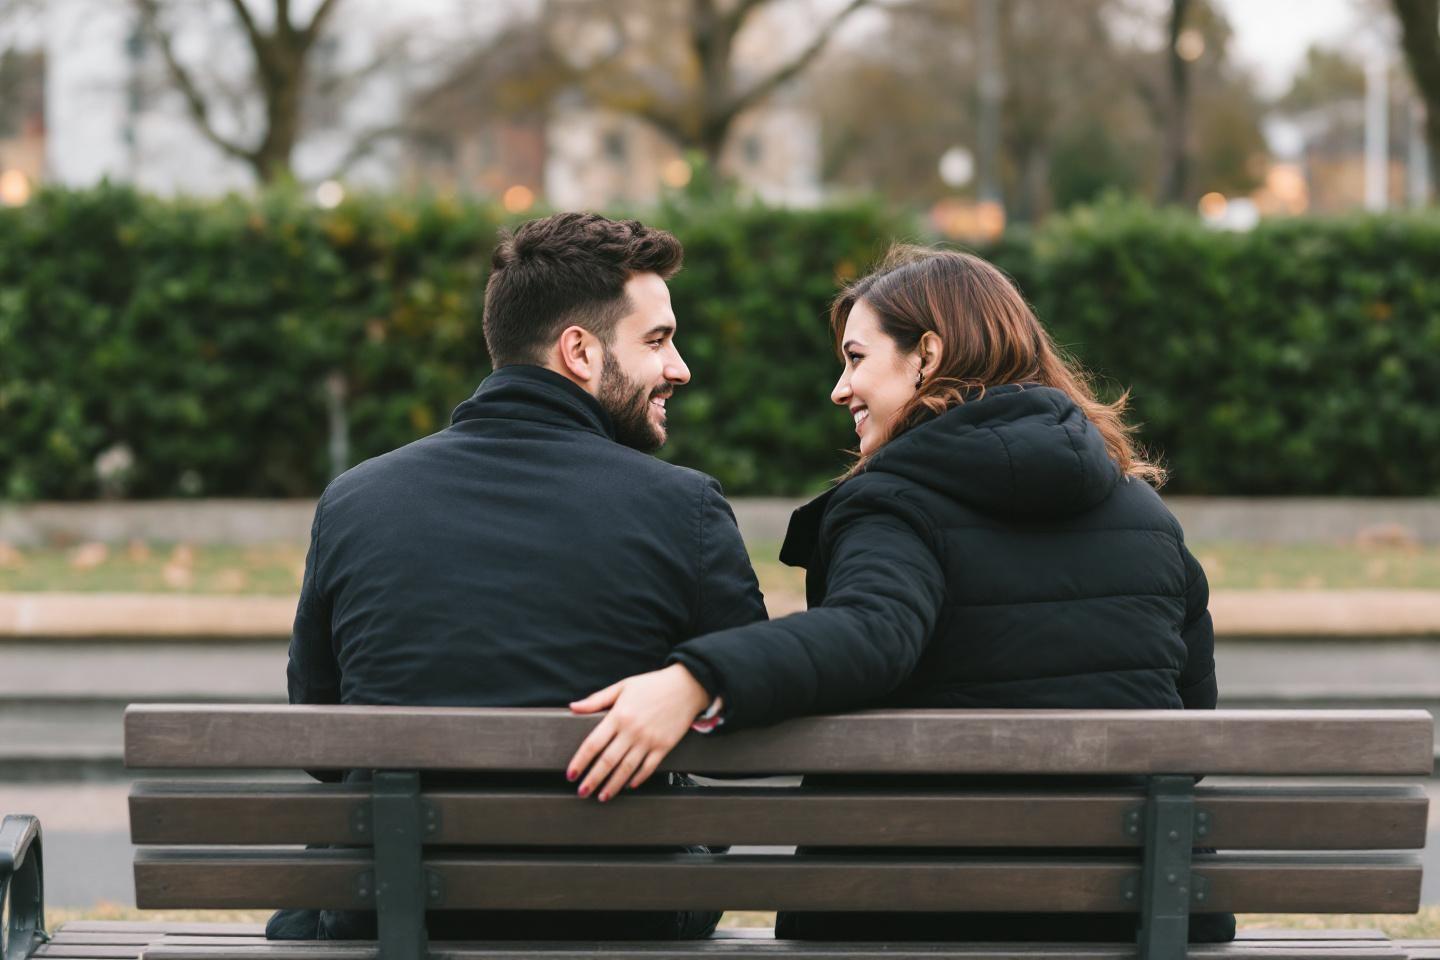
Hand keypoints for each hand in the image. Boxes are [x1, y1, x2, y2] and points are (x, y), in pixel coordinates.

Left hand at [566, 664, 711, 801]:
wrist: (687, 686)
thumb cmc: (652, 685)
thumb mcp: (622, 687)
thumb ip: (596, 699)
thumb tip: (573, 707)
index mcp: (618, 715)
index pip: (593, 744)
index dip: (580, 761)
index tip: (571, 774)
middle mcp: (632, 730)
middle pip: (607, 761)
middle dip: (592, 780)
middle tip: (582, 792)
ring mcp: (649, 740)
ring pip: (626, 769)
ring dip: (612, 785)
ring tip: (602, 796)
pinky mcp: (664, 746)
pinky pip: (648, 768)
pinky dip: (638, 779)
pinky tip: (629, 786)